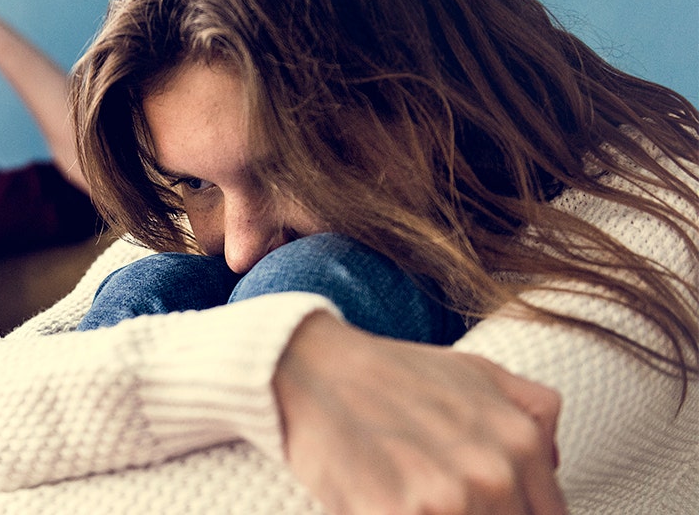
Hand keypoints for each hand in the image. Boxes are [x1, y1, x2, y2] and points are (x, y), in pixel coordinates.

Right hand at [273, 312, 565, 513]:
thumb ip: (533, 412)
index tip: (484, 508)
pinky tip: (382, 503)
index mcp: (521, 443)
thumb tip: (554, 463)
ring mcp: (444, 500)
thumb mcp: (477, 371)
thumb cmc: (390, 373)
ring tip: (412, 500)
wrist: (313, 367)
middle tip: (439, 498)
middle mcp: (493, 474)